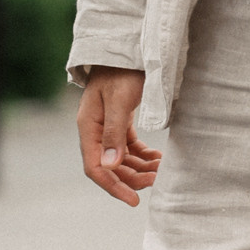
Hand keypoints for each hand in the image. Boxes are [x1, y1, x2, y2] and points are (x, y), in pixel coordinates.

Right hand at [78, 68, 159, 206]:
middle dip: (132, 177)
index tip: (134, 200)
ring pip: (121, 158)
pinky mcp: (119, 121)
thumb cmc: (122, 71)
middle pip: (110, 166)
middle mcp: (94, 130)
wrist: (129, 48)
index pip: (94, 167)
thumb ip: (113, 133)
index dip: (113, 186)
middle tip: (157, 180)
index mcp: (87, 127)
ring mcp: (106, 126)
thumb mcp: (118, 100)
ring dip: (139, 167)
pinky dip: (142, 155)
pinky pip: (129, 147)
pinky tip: (157, 158)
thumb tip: (109, 166)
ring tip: (161, 169)